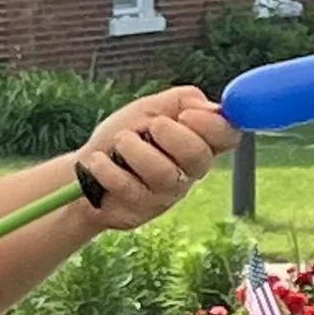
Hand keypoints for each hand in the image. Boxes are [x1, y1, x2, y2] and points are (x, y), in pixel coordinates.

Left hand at [75, 86, 236, 229]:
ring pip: (164, 173)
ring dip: (135, 150)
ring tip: (119, 142)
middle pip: (199, 156)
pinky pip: (131, 188)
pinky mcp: (142, 212)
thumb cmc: (123, 136)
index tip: (186, 115)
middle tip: (150, 126)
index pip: (227, 135)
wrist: (86, 169)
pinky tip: (99, 162)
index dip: (212, 125)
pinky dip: (109, 169)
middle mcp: (189, 171)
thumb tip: (212, 108)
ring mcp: (167, 194)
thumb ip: (181, 102)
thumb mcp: (150, 108)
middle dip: (172, 135)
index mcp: (199, 141)